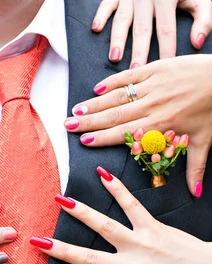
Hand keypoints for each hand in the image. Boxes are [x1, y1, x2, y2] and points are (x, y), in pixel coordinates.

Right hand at [30, 169, 211, 263]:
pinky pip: (133, 206)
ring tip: (60, 200)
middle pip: (89, 260)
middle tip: (36, 241)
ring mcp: (141, 244)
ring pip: (107, 227)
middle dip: (60, 251)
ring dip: (82, 213)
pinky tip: (103, 174)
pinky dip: (119, 190)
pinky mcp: (153, 227)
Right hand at [65, 55, 211, 196]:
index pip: (124, 133)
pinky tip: (97, 89)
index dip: (103, 138)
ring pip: (118, 97)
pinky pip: (130, 76)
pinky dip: (112, 82)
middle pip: (114, 116)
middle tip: (67, 125)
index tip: (83, 142)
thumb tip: (194, 194)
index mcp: (160, 126)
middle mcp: (152, 106)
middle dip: (88, 122)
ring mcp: (153, 86)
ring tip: (75, 111)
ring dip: (94, 104)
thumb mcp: (204, 142)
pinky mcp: (157, 68)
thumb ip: (194, 168)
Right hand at [92, 0, 211, 64]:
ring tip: (114, 57)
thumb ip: (203, 18)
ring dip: (117, 38)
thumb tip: (197, 42)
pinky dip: (101, 15)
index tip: (163, 72)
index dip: (166, 51)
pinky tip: (96, 29)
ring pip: (123, 20)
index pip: (167, 30)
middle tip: (135, 70)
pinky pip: (107, 3)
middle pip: (142, 29)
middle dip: (139, 51)